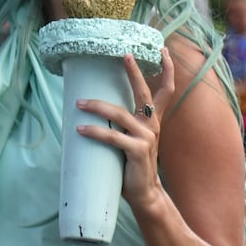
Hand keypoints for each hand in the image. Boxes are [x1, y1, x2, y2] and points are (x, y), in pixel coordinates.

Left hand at [75, 49, 175, 212]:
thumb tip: (94, 110)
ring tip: (79, 103)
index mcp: (153, 121)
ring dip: (97, 106)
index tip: (162, 51)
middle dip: (135, 72)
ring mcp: (146, 138)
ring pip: (120, 114)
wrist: (146, 194)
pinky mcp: (138, 151)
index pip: (165, 91)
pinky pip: (113, 137)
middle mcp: (152, 125)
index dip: (166, 70)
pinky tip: (80, 130)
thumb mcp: (132, 141)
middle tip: (124, 55)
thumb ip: (122, 126)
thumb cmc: (133, 167)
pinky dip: (95, 132)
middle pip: (144, 93)